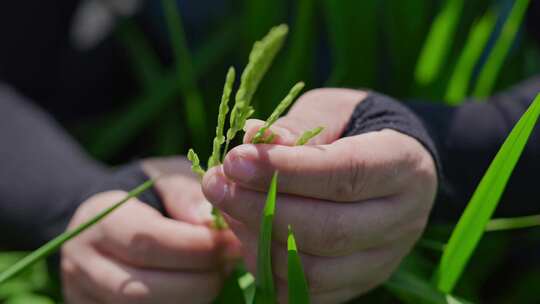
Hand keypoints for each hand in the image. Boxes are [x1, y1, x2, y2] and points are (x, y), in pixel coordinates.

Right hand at [62, 157, 239, 303]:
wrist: (111, 219)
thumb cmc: (150, 195)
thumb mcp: (166, 178)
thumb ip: (186, 194)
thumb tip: (209, 222)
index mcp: (99, 218)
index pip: (147, 241)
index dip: (196, 247)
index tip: (232, 243)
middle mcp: (81, 261)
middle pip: (141, 288)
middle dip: (197, 282)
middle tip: (229, 266)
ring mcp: (83, 294)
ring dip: (190, 300)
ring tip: (216, 278)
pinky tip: (197, 293)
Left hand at [202, 89, 437, 302]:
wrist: (385, 165)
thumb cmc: (352, 129)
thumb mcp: (329, 112)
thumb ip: (295, 126)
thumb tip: (250, 138)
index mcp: (403, 166)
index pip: (346, 174)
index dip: (288, 171)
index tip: (236, 160)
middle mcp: (402, 220)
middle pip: (331, 229)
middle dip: (262, 209)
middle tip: (216, 184)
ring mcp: (383, 259)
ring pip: (316, 270)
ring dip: (260, 241)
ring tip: (228, 207)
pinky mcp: (359, 282)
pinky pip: (307, 292)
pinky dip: (268, 269)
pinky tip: (247, 237)